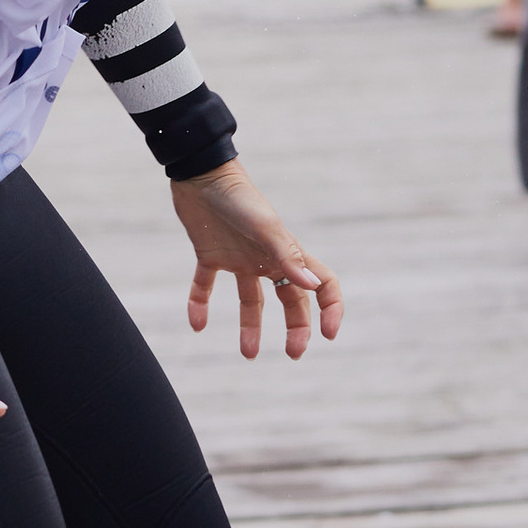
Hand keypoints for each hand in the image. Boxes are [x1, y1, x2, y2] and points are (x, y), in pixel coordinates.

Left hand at [169, 162, 343, 360]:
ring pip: (250, 300)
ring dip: (250, 326)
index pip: (321, 284)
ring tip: (248, 354)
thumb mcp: (265, 228)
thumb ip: (286, 256)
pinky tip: (196, 324)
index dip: (330, 308)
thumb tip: (311, 286)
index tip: (327, 334)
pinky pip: (205, 285)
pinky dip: (200, 304)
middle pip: (290, 299)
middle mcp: (266, 259)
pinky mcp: (210, 254)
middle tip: (293, 353)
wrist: (200, 174)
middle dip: (297, 328)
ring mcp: (238, 258)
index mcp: (285, 252)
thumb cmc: (237, 197)